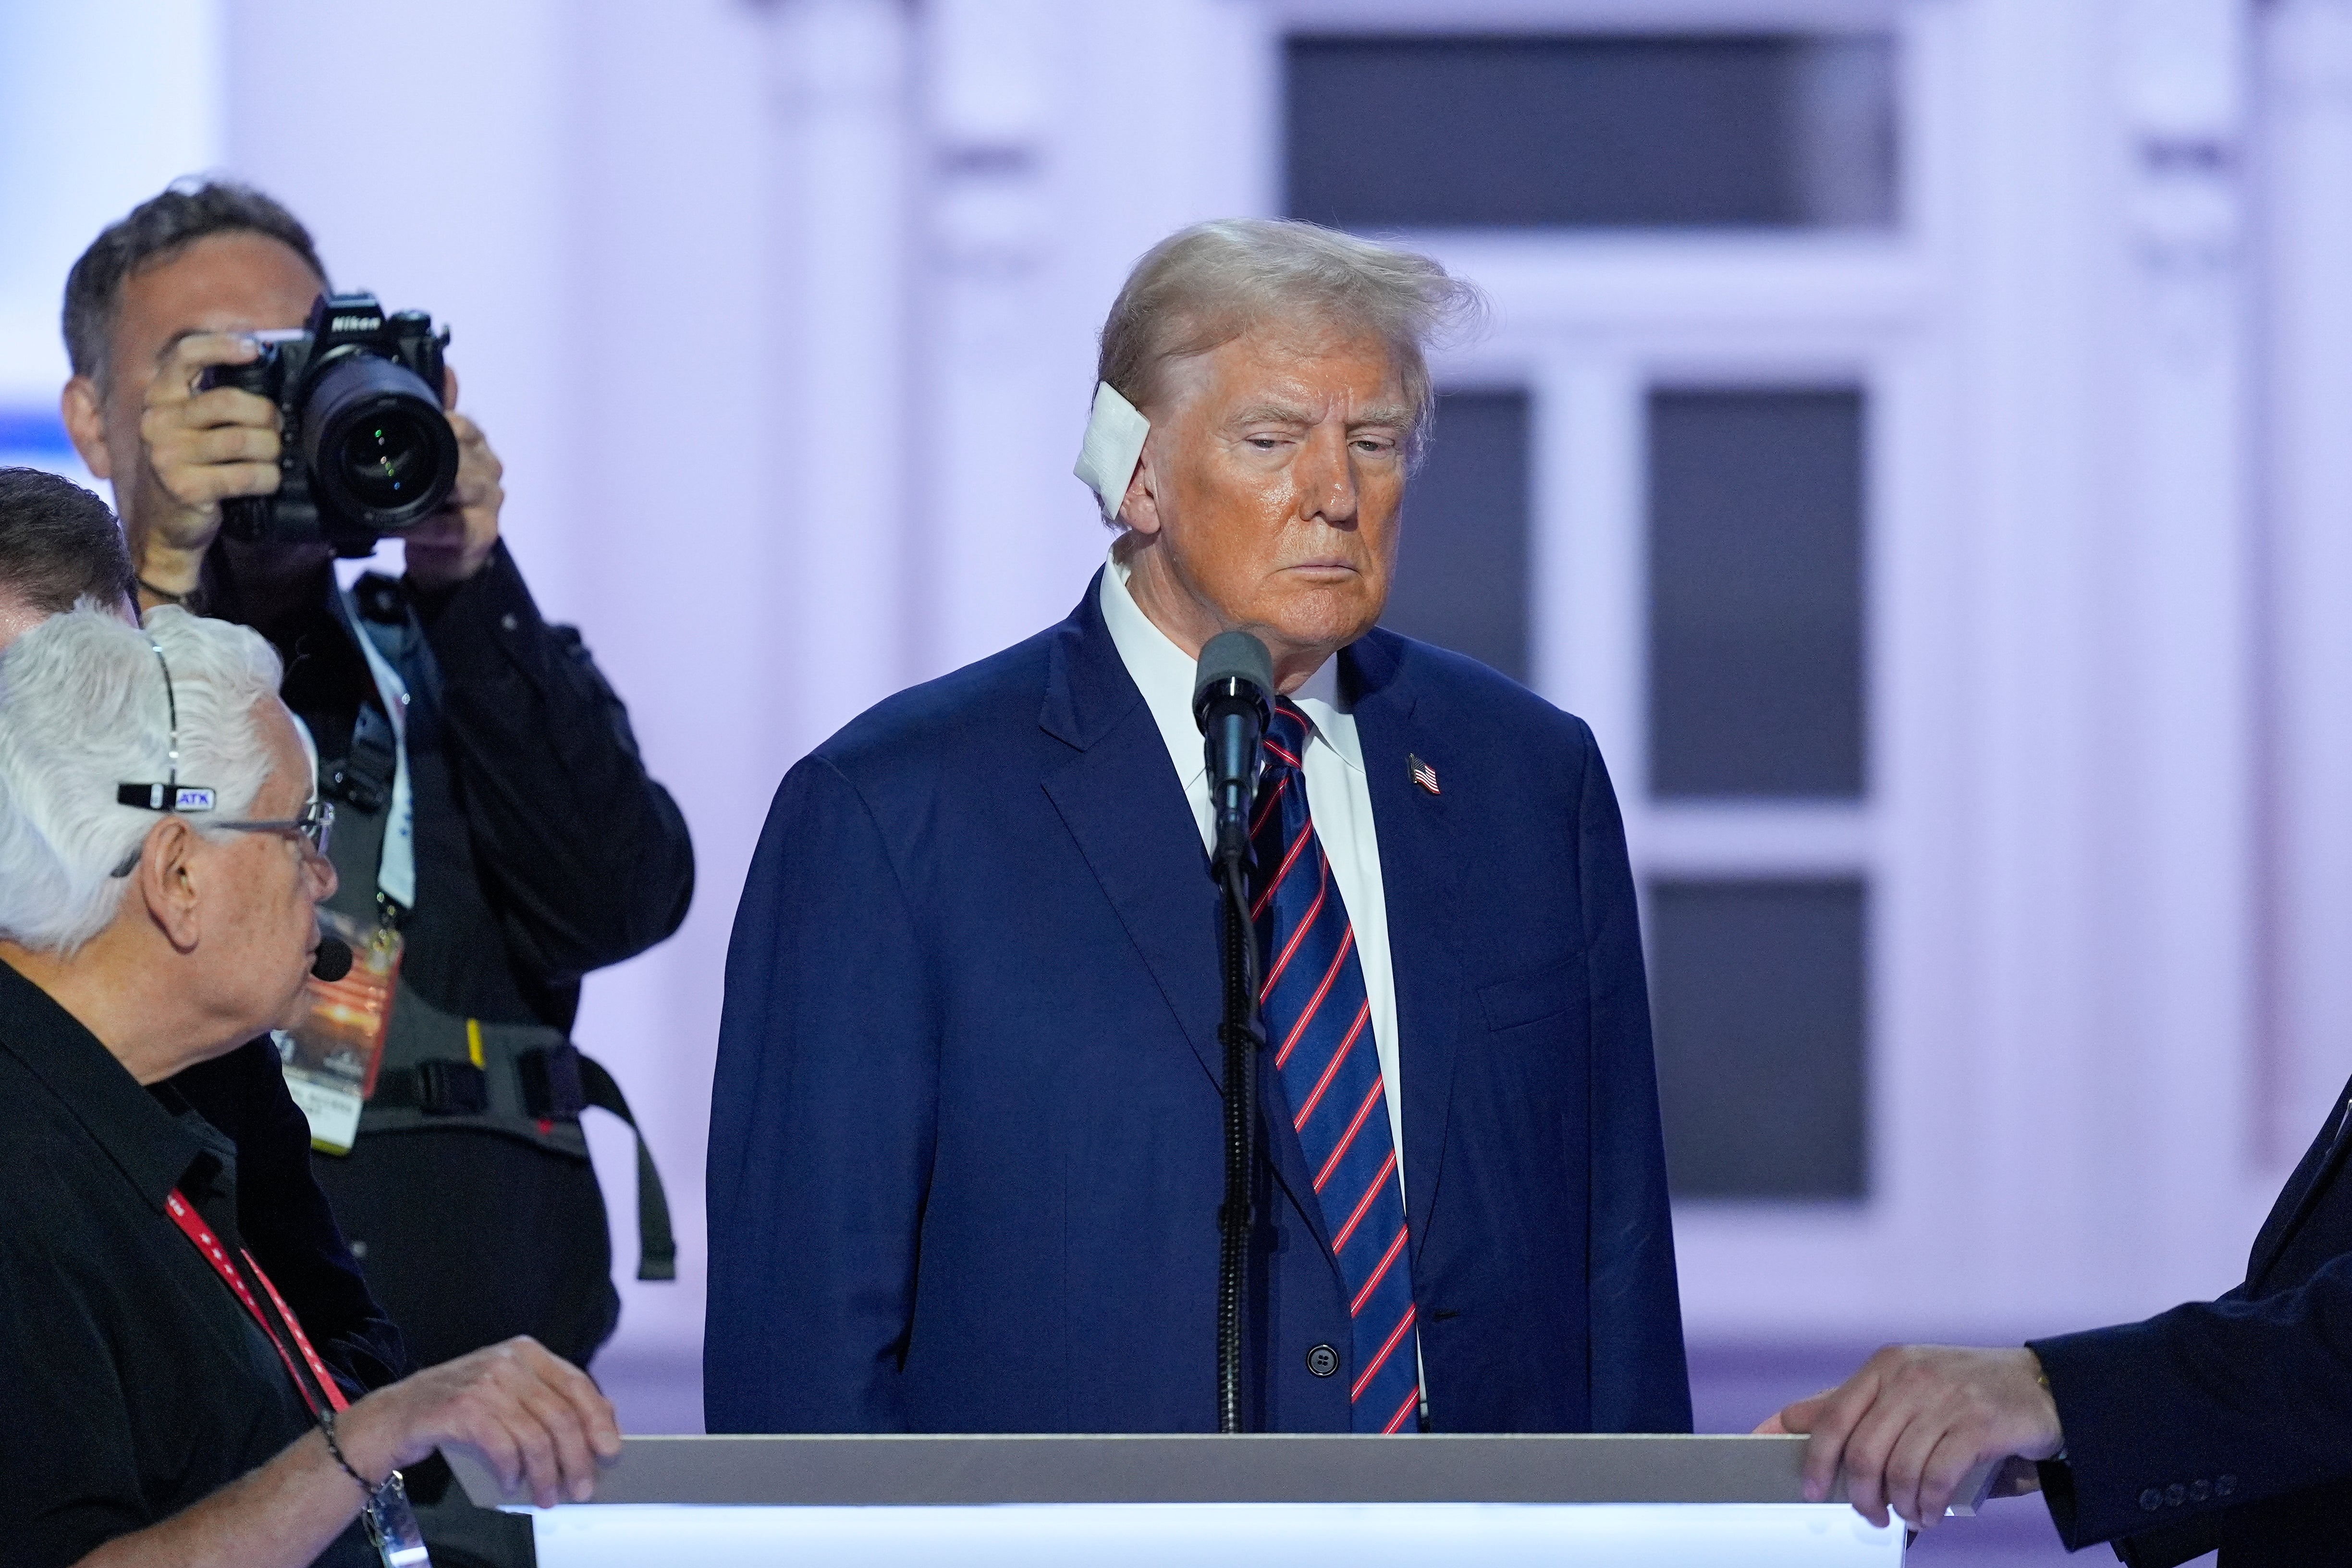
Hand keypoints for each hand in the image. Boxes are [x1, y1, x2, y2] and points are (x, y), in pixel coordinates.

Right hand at [132, 333, 283, 592]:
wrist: (165, 526)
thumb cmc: (189, 469)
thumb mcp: (188, 428)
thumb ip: (211, 400)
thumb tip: (262, 370)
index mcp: (159, 399)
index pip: (184, 355)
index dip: (221, 346)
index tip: (254, 349)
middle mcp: (157, 422)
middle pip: (230, 401)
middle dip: (267, 415)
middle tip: (277, 429)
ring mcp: (168, 455)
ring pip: (244, 440)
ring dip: (271, 450)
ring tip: (272, 457)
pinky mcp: (186, 488)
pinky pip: (247, 476)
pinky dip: (268, 479)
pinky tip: (267, 481)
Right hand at [336, 1335, 619, 1508]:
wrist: (397, 1415)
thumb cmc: (462, 1408)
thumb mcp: (508, 1392)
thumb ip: (547, 1399)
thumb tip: (602, 1425)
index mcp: (527, 1352)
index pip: (577, 1385)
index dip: (599, 1420)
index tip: (611, 1451)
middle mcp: (508, 1361)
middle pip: (560, 1415)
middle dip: (576, 1458)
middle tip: (581, 1489)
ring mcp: (484, 1381)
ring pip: (535, 1436)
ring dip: (545, 1475)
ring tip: (546, 1497)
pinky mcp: (462, 1407)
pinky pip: (502, 1446)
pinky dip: (511, 1470)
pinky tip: (511, 1483)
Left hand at [401, 370, 501, 590]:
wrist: (446, 559)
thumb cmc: (438, 505)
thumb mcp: (432, 456)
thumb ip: (437, 414)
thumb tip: (447, 369)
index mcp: (477, 445)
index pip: (459, 424)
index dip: (430, 426)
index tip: (394, 433)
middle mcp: (489, 470)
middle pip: (457, 453)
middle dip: (421, 460)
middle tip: (380, 464)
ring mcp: (489, 502)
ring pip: (453, 487)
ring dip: (417, 492)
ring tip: (381, 494)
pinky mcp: (483, 533)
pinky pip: (447, 525)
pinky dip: (418, 525)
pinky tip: (395, 524)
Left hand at [1756, 1345, 2062, 1530]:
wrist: (2043, 1386)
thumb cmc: (1962, 1393)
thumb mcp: (1902, 1388)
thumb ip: (1847, 1406)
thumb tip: (1784, 1425)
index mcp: (1884, 1367)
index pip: (1831, 1416)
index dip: (1814, 1458)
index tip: (1807, 1489)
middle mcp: (1910, 1377)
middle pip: (1862, 1451)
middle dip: (1861, 1496)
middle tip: (1870, 1515)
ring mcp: (1945, 1399)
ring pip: (1899, 1469)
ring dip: (1900, 1506)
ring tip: (1910, 1515)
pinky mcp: (1979, 1424)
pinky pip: (1937, 1477)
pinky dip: (1929, 1505)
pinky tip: (1932, 1513)